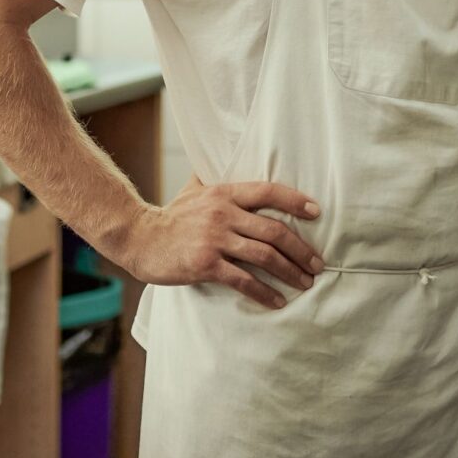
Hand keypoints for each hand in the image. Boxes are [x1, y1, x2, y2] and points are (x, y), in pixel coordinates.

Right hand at [121, 180, 324, 309]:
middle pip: (274, 230)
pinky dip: (264, 292)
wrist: (139, 238)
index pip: (268, 191)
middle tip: (318, 264)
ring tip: (306, 283)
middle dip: (301, 249)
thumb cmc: (171, 216)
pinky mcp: (205, 265)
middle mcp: (222, 214)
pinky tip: (277, 301)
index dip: (295, 201)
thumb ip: (217, 178)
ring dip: (290, 272)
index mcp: (224, 193)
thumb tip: (234, 155)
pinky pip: (243, 281)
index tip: (317, 212)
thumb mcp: (194, 189)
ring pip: (264, 256)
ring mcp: (214, 240)